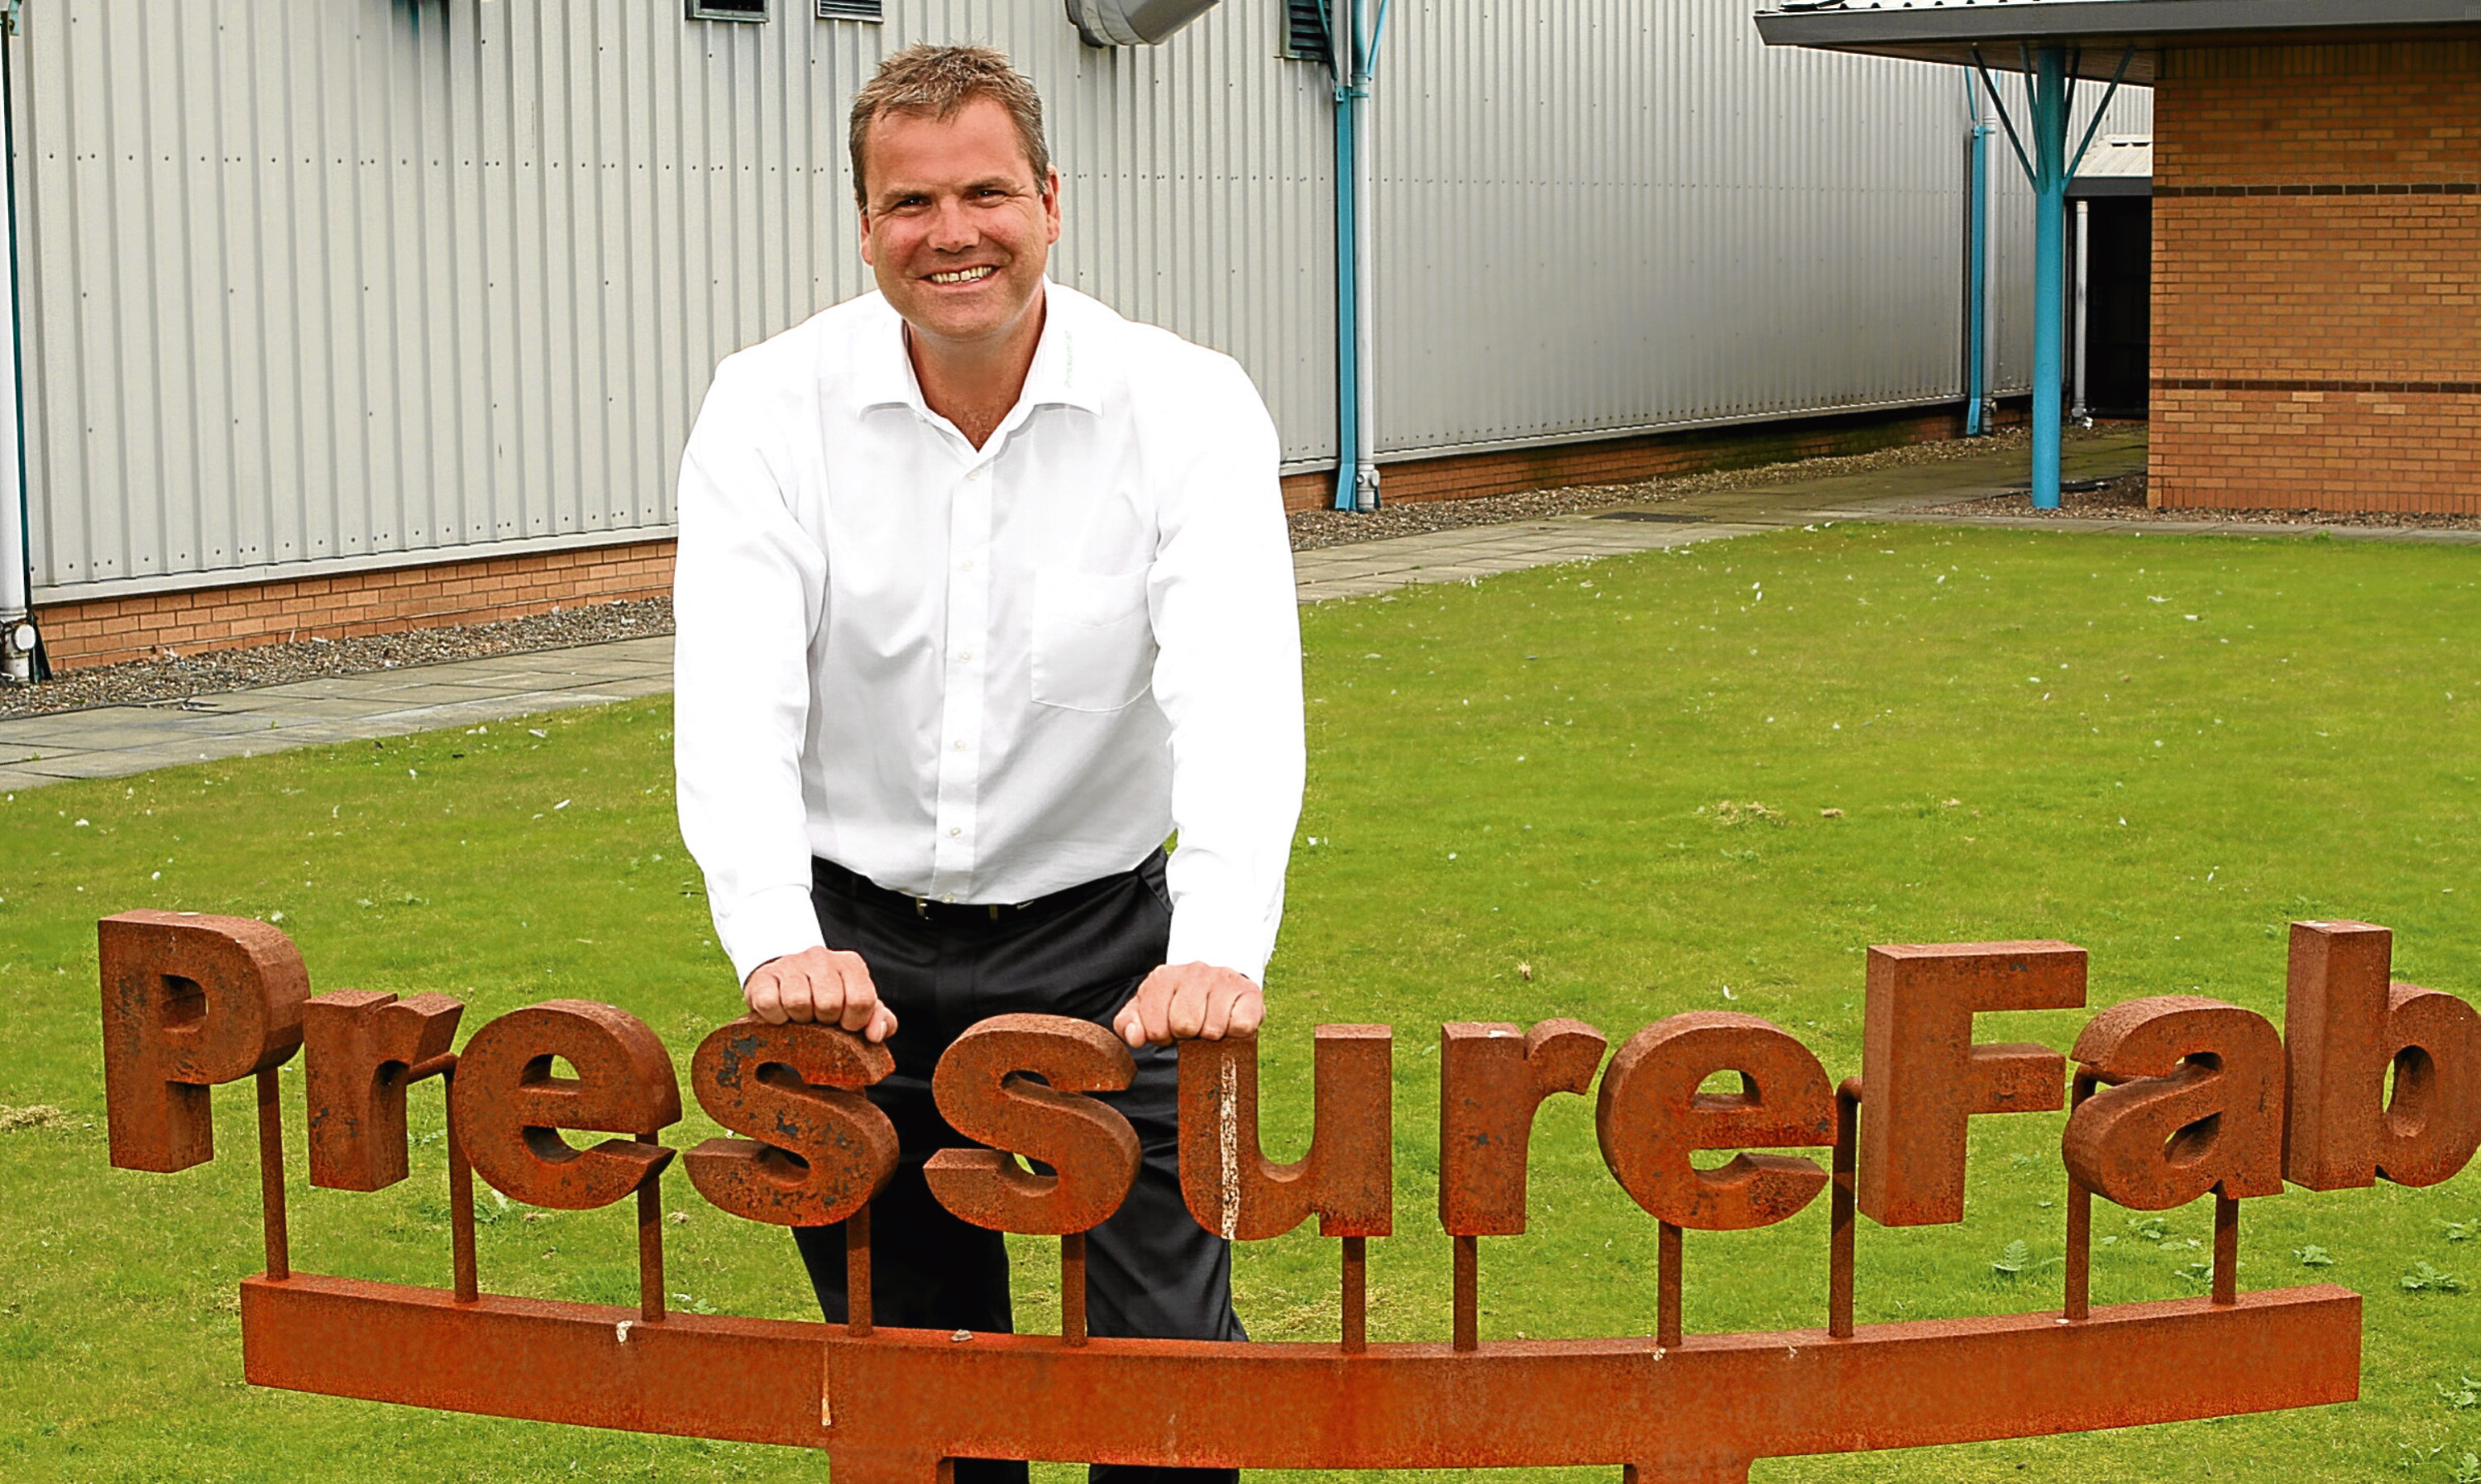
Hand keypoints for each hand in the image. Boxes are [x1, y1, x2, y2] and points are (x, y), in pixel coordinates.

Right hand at [744, 947, 898, 1041]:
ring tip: (801, 1015)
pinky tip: (781, 1014)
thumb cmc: (829, 999)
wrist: (786, 981)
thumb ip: (880, 1020)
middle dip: (825, 1021)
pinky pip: (769, 1004)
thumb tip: (875, 1035)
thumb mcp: (858, 1007)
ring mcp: (791, 963)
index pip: (861, 1000)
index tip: (844, 1025)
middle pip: (829, 1004)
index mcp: (851, 964)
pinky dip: (775, 1018)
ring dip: (799, 1020)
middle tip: (820, 1019)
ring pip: (798, 1003)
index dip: (853, 1022)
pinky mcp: (763, 976)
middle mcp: (821, 957)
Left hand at [1112, 962, 1263, 1047]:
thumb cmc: (1179, 1002)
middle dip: (1187, 1035)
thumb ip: (1130, 1024)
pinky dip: (1236, 1033)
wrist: (1219, 983)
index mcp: (1163, 977)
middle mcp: (1194, 972)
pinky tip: (1229, 1022)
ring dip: (1211, 1035)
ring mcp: (1223, 979)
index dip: (1162, 1036)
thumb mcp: (1147, 1010)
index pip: (1155, 1028)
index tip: (1169, 1029)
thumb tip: (1135, 1037)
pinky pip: (1241, 1026)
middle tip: (1193, 1026)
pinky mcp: (1249, 992)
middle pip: (1185, 1026)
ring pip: (1212, 1029)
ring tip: (1210, 1022)